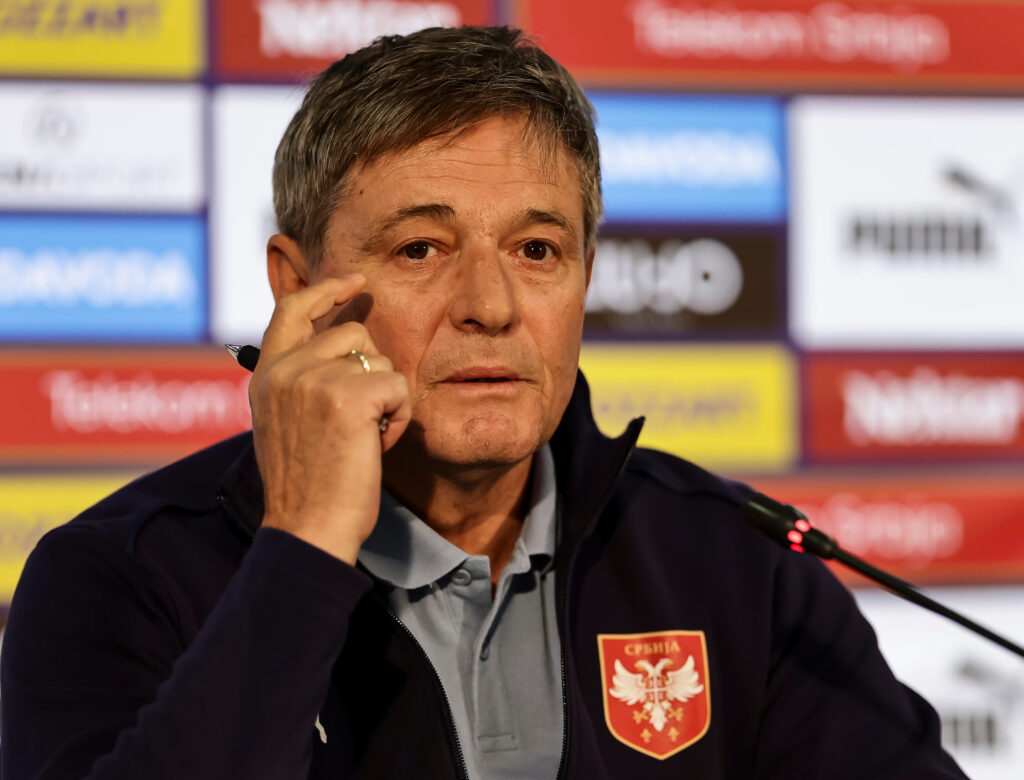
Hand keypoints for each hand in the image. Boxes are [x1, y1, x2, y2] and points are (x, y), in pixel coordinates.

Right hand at [249, 275, 411, 563]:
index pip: (293, 309)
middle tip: (365, 420)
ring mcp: (313, 379)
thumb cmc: (307, 486)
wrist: (309, 529)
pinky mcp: (348, 396)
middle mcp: (284, 370)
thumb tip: (340, 341)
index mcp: (266, 375)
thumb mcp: (287, 422)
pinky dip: (400, 418)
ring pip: (381, 360)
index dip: (327, 290)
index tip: (356, 282)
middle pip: (354, 334)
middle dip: (373, 371)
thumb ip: (301, 380)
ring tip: (365, 437)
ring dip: (386, 398)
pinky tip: (376, 446)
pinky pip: (398, 385)